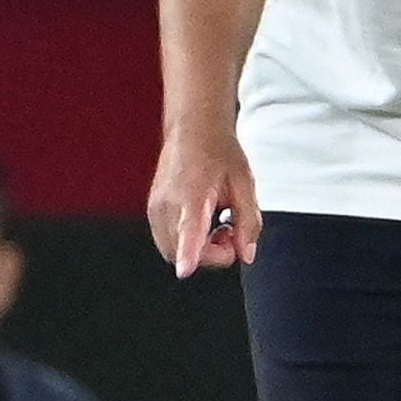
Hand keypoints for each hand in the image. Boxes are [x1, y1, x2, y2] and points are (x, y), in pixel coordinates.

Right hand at [146, 117, 259, 275]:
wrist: (193, 130)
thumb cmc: (218, 153)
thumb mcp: (245, 184)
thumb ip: (249, 222)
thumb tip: (246, 254)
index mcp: (193, 194)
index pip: (189, 229)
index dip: (188, 253)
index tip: (185, 269)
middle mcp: (167, 203)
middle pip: (183, 251)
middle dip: (211, 254)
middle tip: (230, 231)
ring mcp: (155, 208)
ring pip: (173, 251)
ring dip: (199, 250)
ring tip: (217, 225)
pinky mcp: (152, 211)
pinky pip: (168, 242)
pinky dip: (187, 243)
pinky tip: (202, 224)